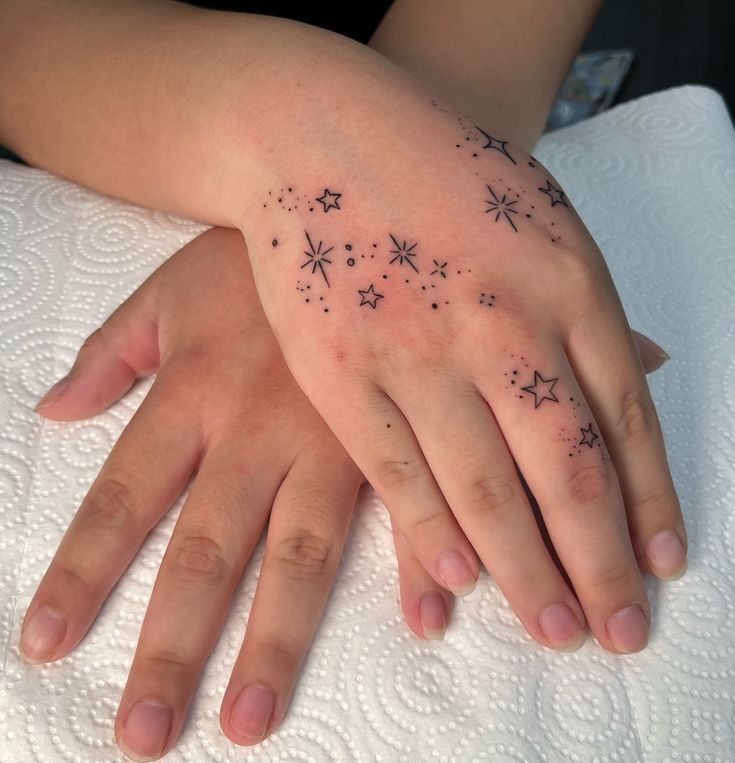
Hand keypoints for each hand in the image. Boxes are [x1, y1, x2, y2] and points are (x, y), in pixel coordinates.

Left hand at [20, 227, 453, 759]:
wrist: (350, 197)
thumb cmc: (254, 251)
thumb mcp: (167, 287)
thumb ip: (112, 352)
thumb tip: (54, 414)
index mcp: (197, 392)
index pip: (127, 497)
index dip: (82, 573)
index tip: (47, 645)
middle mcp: (260, 429)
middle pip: (204, 550)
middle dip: (168, 644)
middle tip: (141, 735)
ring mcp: (337, 434)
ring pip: (300, 550)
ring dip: (275, 636)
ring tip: (248, 717)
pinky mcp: (403, 427)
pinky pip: (414, 502)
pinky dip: (418, 561)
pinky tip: (427, 621)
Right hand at [240, 74, 685, 655]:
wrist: (321, 137)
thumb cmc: (438, 177)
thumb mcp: (539, 219)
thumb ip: (584, 306)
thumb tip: (650, 371)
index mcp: (565, 284)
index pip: (626, 421)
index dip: (648, 504)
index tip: (660, 566)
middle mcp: (502, 326)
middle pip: (569, 471)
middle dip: (599, 563)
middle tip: (615, 631)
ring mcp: (418, 352)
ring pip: (489, 486)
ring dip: (528, 568)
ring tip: (555, 630)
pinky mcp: (342, 372)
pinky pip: (398, 470)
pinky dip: (431, 532)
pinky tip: (460, 582)